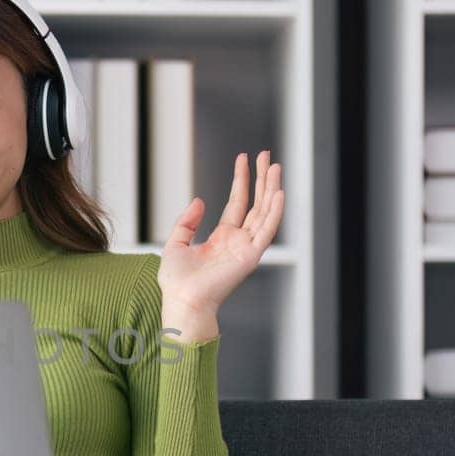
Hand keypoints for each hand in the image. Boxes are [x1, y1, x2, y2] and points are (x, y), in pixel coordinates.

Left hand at [158, 150, 284, 333]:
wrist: (182, 300)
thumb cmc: (177, 281)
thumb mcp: (175, 243)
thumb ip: (187, 221)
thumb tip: (200, 201)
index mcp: (222, 238)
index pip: (237, 203)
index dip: (241, 181)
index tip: (244, 159)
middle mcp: (238, 241)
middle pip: (255, 204)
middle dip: (261, 179)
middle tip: (266, 156)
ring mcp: (246, 248)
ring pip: (264, 212)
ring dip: (271, 189)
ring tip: (274, 166)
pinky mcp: (251, 256)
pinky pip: (267, 231)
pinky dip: (275, 212)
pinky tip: (279, 193)